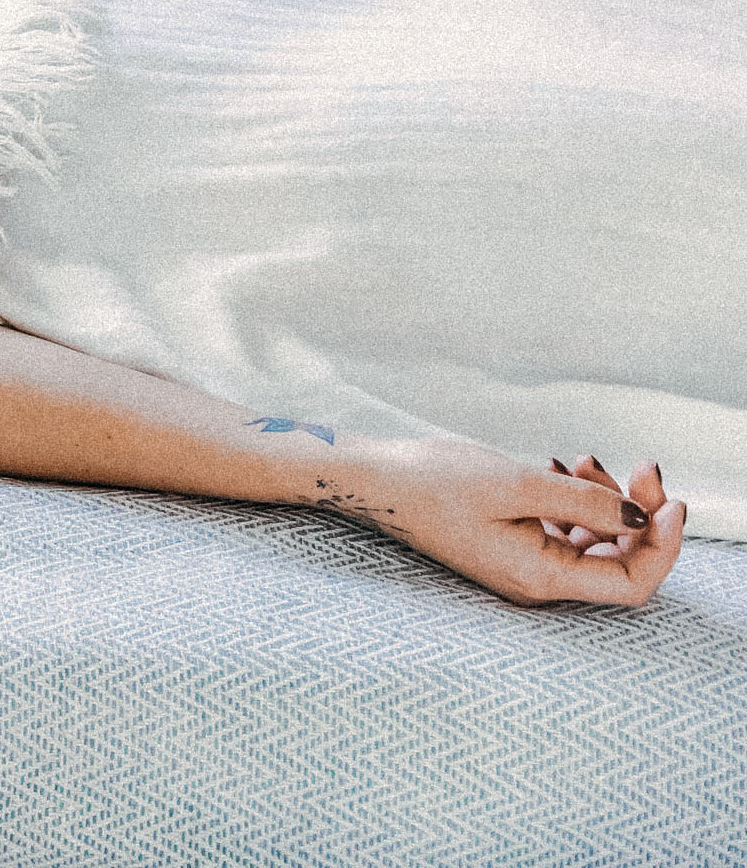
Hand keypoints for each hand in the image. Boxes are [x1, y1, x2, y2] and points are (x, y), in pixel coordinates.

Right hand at [316, 438, 684, 606]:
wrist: (370, 479)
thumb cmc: (432, 482)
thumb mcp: (515, 483)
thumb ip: (584, 504)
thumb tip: (640, 518)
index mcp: (539, 578)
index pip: (631, 583)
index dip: (663, 547)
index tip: (672, 501)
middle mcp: (537, 581)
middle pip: (619, 561)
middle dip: (640, 515)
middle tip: (642, 467)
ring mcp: (525, 564)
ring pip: (596, 544)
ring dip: (608, 503)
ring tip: (590, 460)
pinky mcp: (514, 544)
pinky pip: (567, 532)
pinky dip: (579, 502)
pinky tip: (567, 468)